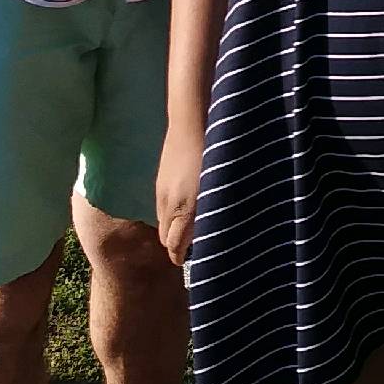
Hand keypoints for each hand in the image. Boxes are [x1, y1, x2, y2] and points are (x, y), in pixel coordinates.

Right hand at [156, 126, 204, 265]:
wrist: (192, 121)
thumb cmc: (217, 154)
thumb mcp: (222, 187)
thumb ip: (216, 212)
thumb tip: (217, 230)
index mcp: (185, 210)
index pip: (174, 247)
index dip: (180, 257)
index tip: (193, 262)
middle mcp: (169, 204)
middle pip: (165, 238)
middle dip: (176, 245)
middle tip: (196, 244)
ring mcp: (161, 191)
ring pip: (162, 221)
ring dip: (173, 227)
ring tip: (192, 224)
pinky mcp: (160, 180)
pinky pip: (162, 205)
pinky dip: (171, 211)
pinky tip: (187, 201)